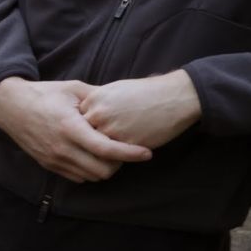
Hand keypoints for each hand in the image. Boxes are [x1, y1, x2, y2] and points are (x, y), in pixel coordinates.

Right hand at [0, 77, 150, 183]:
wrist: (10, 106)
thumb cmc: (43, 94)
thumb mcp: (72, 89)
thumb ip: (98, 97)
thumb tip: (123, 100)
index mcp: (70, 127)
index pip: (106, 149)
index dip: (130, 153)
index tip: (147, 153)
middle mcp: (62, 148)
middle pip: (103, 170)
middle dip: (120, 164)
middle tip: (126, 150)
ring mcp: (55, 159)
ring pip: (92, 177)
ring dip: (105, 169)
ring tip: (111, 153)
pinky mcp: (49, 166)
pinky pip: (78, 177)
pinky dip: (90, 171)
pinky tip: (93, 156)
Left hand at [80, 70, 201, 151]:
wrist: (172, 98)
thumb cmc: (146, 93)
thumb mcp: (116, 90)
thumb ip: (99, 103)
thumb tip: (88, 114)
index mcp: (94, 99)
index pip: (78, 120)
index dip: (85, 128)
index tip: (89, 134)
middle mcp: (98, 114)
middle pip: (83, 136)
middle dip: (88, 143)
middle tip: (92, 151)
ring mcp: (110, 130)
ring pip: (96, 150)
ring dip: (100, 155)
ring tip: (107, 157)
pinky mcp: (124, 144)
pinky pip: (113, 158)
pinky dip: (115, 160)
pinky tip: (122, 158)